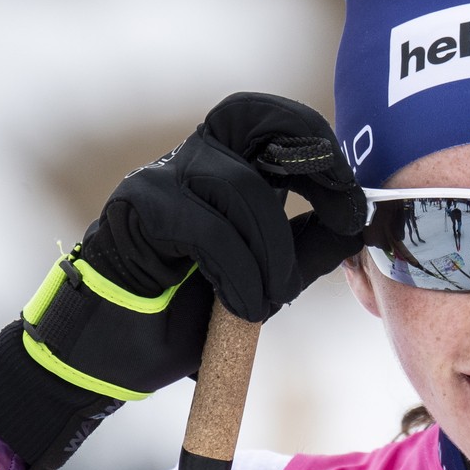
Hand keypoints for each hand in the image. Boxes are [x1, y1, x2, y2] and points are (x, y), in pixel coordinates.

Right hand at [0, 93, 363, 469]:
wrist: (112, 356)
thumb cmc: (180, 317)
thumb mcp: (262, 281)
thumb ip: (305, 250)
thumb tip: (357, 222)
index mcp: (225, 170)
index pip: (275, 124)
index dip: (323, 151)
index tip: (352, 207)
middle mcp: (192, 163)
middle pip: (254, 114)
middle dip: (310, 154)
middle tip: (339, 209)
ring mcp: (160, 179)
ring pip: (240, 187)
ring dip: (272, 252)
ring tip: (267, 301)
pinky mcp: (135, 209)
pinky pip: (206, 228)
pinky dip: (237, 271)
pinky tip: (239, 305)